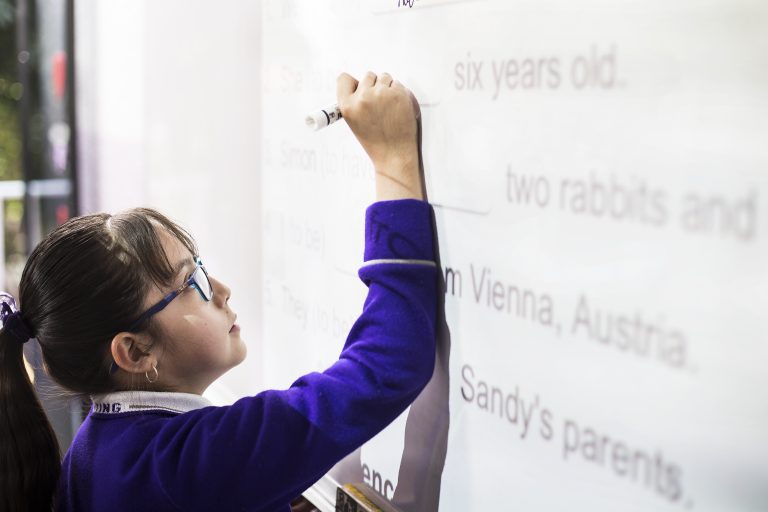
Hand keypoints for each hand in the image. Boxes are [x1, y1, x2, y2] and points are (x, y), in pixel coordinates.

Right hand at [337, 71, 423, 200]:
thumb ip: (354, 102)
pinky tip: (399, 108)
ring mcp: (381, 95)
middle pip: (368, 75)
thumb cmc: (376, 140)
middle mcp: (362, 98)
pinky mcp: (398, 94)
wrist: (395, 155)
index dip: (353, 83)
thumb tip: (360, 82)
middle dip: (374, 86)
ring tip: (390, 107)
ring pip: (384, 77)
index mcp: (347, 106)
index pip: (344, 79)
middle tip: (380, 105)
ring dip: (388, 87)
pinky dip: (400, 93)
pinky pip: (398, 84)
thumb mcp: (355, 122)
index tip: (360, 89)